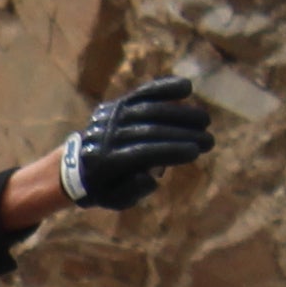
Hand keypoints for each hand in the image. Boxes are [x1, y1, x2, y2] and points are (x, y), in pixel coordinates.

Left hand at [55, 74, 212, 210]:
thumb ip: (132, 191)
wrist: (77, 163)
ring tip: (205, 121)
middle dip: (182, 134)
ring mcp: (112, 116)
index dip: (170, 151)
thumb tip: (151, 176)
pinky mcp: (119, 103)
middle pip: (150, 130)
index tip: (195, 152)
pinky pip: (143, 93)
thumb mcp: (113, 199)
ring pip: (149, 110)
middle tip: (208, 141)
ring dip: (180, 114)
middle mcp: (108, 134)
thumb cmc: (105, 186)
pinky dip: (164, 88)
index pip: (143, 152)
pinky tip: (187, 87)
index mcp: (106, 161)